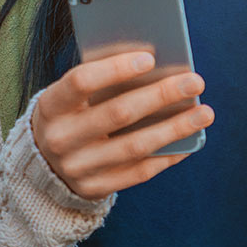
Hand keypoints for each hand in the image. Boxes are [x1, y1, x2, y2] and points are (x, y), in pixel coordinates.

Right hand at [30, 51, 214, 201]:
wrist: (43, 165)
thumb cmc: (69, 116)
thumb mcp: (70, 98)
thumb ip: (100, 83)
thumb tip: (155, 67)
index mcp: (50, 106)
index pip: (82, 81)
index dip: (116, 69)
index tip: (151, 58)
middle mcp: (60, 138)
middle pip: (118, 113)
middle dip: (161, 95)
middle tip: (195, 82)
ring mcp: (77, 167)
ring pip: (135, 146)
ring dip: (175, 128)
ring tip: (204, 113)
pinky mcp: (94, 188)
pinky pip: (139, 172)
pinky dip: (167, 155)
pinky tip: (189, 141)